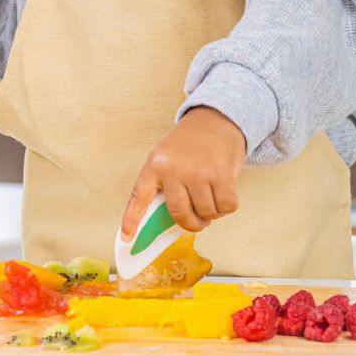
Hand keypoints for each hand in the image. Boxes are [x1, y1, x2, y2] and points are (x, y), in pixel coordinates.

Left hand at [121, 107, 245, 238]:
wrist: (216, 118)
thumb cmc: (190, 142)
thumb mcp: (168, 156)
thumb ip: (164, 184)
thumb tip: (170, 221)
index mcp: (155, 164)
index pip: (140, 196)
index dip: (132, 219)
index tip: (127, 237)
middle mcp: (174, 169)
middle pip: (180, 214)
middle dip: (192, 223)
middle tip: (199, 219)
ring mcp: (198, 172)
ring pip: (206, 213)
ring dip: (212, 212)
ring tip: (212, 195)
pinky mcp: (221, 174)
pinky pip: (226, 207)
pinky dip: (227, 205)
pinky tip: (224, 191)